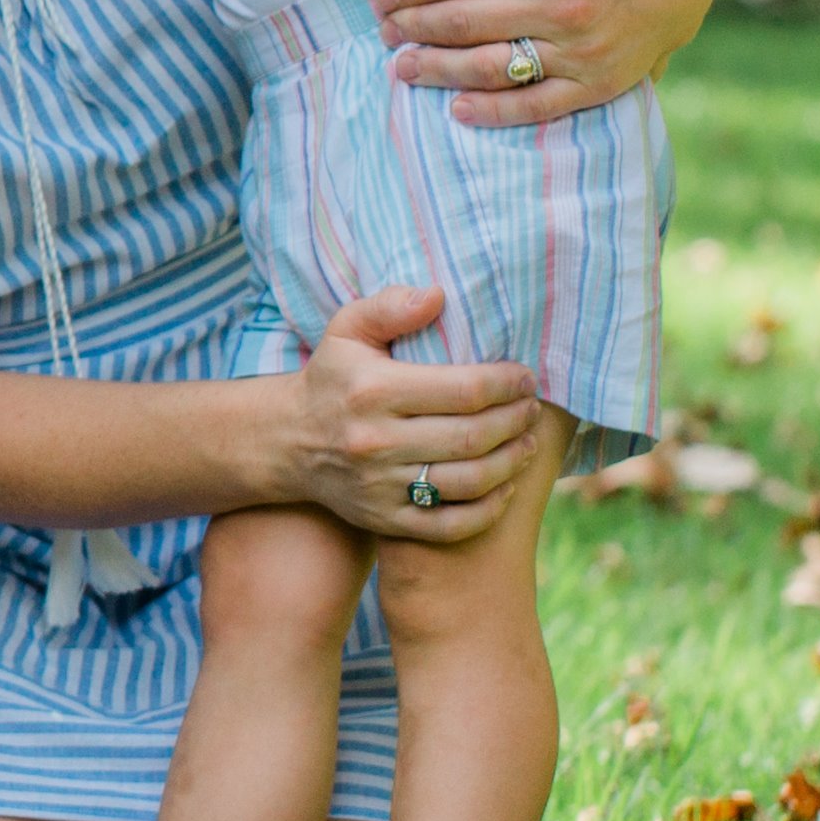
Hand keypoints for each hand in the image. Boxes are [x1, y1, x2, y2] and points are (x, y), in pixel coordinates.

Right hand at [274, 287, 541, 545]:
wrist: (287, 441)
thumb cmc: (332, 378)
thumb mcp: (347, 330)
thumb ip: (390, 307)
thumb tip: (438, 295)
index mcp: (373, 390)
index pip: (463, 390)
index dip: (506, 384)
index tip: (525, 378)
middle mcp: (376, 441)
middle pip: (472, 437)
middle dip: (516, 421)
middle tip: (531, 409)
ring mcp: (380, 486)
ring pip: (468, 481)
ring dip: (512, 462)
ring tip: (528, 443)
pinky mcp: (384, 520)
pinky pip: (450, 524)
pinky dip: (488, 509)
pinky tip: (504, 486)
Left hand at [374, 0, 713, 127]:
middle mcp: (561, 8)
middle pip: (467, 23)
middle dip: (415, 29)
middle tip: (384, 33)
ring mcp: (579, 51)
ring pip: (493, 67)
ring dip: (440, 70)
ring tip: (404, 68)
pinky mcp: (596, 85)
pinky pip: (536, 105)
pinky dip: (494, 111)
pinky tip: (458, 108)